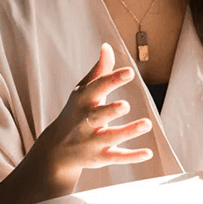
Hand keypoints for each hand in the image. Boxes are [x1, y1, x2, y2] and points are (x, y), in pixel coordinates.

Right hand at [34, 43, 153, 182]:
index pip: (97, 88)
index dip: (112, 79)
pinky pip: (116, 158)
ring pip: (110, 137)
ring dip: (128, 131)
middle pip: (98, 115)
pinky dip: (132, 156)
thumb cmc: (75, 113)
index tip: (129, 72)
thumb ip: (99, 70)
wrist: (54, 150)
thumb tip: (107, 46)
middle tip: (125, 105)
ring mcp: (92, 141)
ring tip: (147, 124)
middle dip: (111, 110)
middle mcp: (85, 122)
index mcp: (83, 102)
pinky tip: (148, 153)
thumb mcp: (83, 91)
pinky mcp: (99, 158)